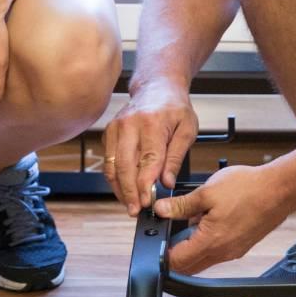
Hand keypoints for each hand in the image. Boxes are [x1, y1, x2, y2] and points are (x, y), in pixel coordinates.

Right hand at [102, 81, 196, 214]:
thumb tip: (167, 182)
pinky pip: (108, 160)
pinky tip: (124, 189)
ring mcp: (116, 127)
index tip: (148, 201)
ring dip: (119, 188)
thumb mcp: (187, 129)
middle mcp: (130, 124)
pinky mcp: (109, 132)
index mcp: (152, 122)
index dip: (146, 184)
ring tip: (129, 204)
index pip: (148, 160)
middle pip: (125, 165)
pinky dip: (114, 178)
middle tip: (136, 210)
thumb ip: (176, 157)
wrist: (157, 87)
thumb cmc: (175, 107)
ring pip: (112, 165)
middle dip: (130, 191)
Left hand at [152, 165, 295, 275]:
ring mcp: (234, 251)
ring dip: (193, 247)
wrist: (280, 189)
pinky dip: (209, 243)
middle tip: (172, 232)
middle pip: (190, 266)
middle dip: (177, 254)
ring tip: (195, 221)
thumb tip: (161, 210)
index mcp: (211, 242)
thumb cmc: (249, 189)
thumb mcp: (207, 192)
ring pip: (204, 260)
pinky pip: (218, 252)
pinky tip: (211, 221)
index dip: (163, 254)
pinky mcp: (242, 246)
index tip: (159, 241)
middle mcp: (223, 253)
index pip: (178, 261)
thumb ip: (181, 206)